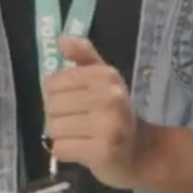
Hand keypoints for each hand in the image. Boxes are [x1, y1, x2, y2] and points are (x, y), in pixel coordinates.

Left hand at [42, 36, 146, 189]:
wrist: (141, 152)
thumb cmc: (116, 114)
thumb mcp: (104, 81)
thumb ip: (83, 57)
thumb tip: (62, 39)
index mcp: (106, 76)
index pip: (54, 82)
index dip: (56, 95)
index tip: (74, 103)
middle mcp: (109, 97)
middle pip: (52, 105)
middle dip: (58, 117)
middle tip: (79, 123)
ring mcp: (107, 125)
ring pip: (54, 128)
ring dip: (62, 136)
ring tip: (81, 136)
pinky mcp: (101, 151)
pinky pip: (60, 149)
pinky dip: (65, 152)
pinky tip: (82, 150)